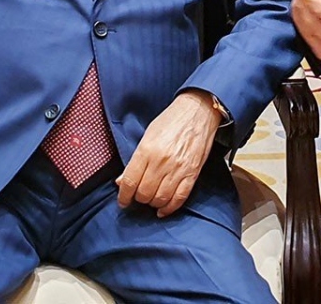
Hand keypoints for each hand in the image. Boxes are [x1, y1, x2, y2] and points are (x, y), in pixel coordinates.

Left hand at [117, 91, 219, 217]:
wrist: (198, 111)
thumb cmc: (171, 120)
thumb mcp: (148, 135)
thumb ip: (135, 160)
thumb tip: (122, 181)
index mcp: (147, 150)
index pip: (130, 181)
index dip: (123, 196)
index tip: (123, 201)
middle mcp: (162, 162)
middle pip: (144, 193)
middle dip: (138, 199)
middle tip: (138, 196)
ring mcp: (178, 169)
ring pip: (160, 199)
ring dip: (153, 203)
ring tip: (151, 199)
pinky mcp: (192, 174)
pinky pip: (179, 198)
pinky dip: (169, 208)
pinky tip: (163, 210)